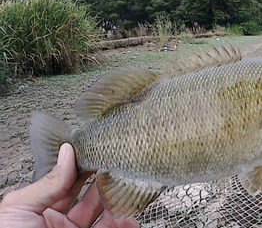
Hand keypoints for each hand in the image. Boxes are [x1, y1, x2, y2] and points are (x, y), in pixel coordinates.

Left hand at [0, 143, 138, 227]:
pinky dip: (124, 223)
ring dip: (117, 203)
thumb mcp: (19, 209)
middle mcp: (61, 225)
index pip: (67, 184)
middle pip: (90, 198)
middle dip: (104, 183)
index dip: (82, 168)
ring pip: (105, 216)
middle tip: (117, 169)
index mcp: (40, 212)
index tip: (96, 154)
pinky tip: (128, 217)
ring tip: (126, 192)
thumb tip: (67, 155)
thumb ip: (48, 183)